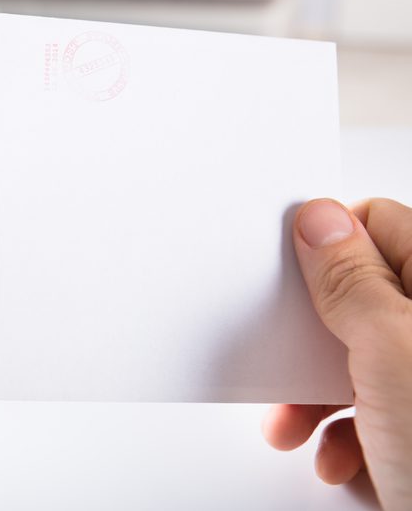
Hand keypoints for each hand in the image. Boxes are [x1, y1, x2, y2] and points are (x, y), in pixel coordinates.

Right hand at [263, 198, 411, 508]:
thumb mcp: (393, 354)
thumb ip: (353, 282)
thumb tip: (319, 221)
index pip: (379, 226)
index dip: (327, 244)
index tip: (286, 271)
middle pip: (357, 298)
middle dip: (310, 334)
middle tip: (286, 351)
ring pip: (352, 362)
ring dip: (313, 396)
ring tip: (297, 424)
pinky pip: (366, 414)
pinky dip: (341, 438)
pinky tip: (342, 459)